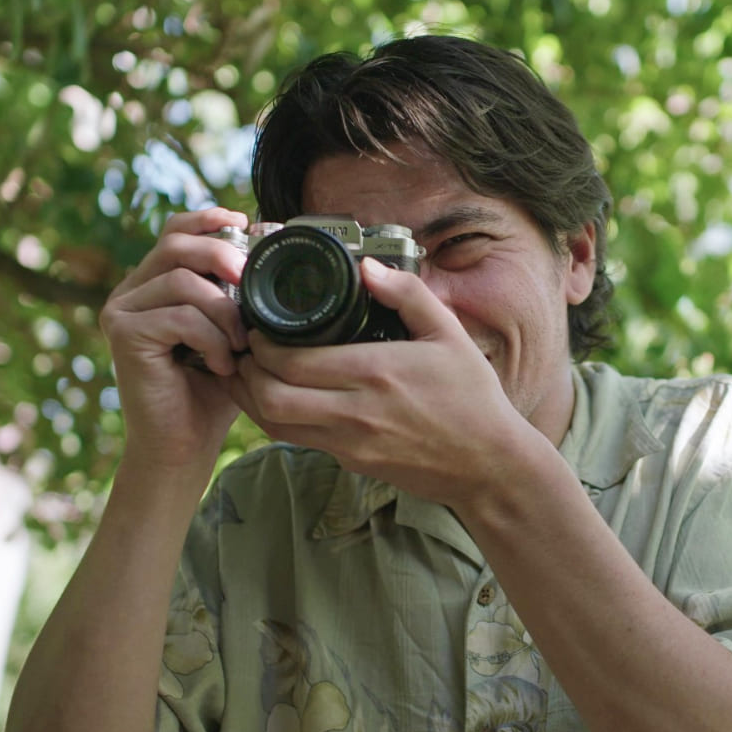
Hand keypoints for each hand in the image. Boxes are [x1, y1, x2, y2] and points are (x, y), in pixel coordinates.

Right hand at [99, 207, 250, 470]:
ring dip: (223, 312)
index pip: (175, 232)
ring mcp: (121, 312)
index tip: (243, 222)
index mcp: (154, 285)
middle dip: (222, 257)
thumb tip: (266, 249)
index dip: (207, 219)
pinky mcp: (123, 334)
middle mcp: (131, 292)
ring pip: (182, 281)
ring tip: (238, 347)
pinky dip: (211, 339)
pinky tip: (221, 365)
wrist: (184, 447)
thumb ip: (238, 296)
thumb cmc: (213, 392)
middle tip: (249, 283)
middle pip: (175, 245)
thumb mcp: (233, 334)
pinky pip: (179, 316)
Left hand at [231, 258, 536, 506]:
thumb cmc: (472, 399)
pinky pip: (296, 440)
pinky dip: (275, 418)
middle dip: (245, 371)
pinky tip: (276, 397)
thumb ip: (408, 294)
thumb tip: (366, 266)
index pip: (291, 361)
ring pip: (274, 424)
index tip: (257, 326)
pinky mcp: (350, 462)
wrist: (487, 465)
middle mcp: (354, 411)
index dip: (260, 344)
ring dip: (251, 398)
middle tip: (244, 348)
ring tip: (247, 372)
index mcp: (375, 372)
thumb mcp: (450, 335)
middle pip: (270, 397)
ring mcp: (349, 443)